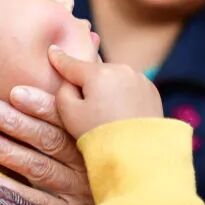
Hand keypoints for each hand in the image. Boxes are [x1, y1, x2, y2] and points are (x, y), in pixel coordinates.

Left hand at [0, 85, 93, 204]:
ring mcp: (77, 190)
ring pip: (39, 168)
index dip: (41, 105)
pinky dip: (16, 192)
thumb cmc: (108, 172)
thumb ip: (78, 121)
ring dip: (7, 151)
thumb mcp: (102, 144)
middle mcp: (85, 163)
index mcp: (92, 141)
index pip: (65, 120)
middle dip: (14, 122)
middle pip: (48, 140)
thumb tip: (61, 83)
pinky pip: (41, 204)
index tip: (15, 93)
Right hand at [48, 45, 162, 137]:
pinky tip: (122, 114)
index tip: (53, 50)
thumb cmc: (100, 136)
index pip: (73, 63)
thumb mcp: (69, 114)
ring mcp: (139, 79)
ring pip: (114, 79)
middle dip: (89, 82)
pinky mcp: (152, 91)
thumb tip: (69, 80)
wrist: (139, 154)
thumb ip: (63, 90)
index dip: (60, 58)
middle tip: (85, 103)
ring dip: (108, 88)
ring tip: (106, 112)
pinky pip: (130, 88)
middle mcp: (121, 69)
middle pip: (96, 72)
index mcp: (99, 73)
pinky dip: (124, 96)